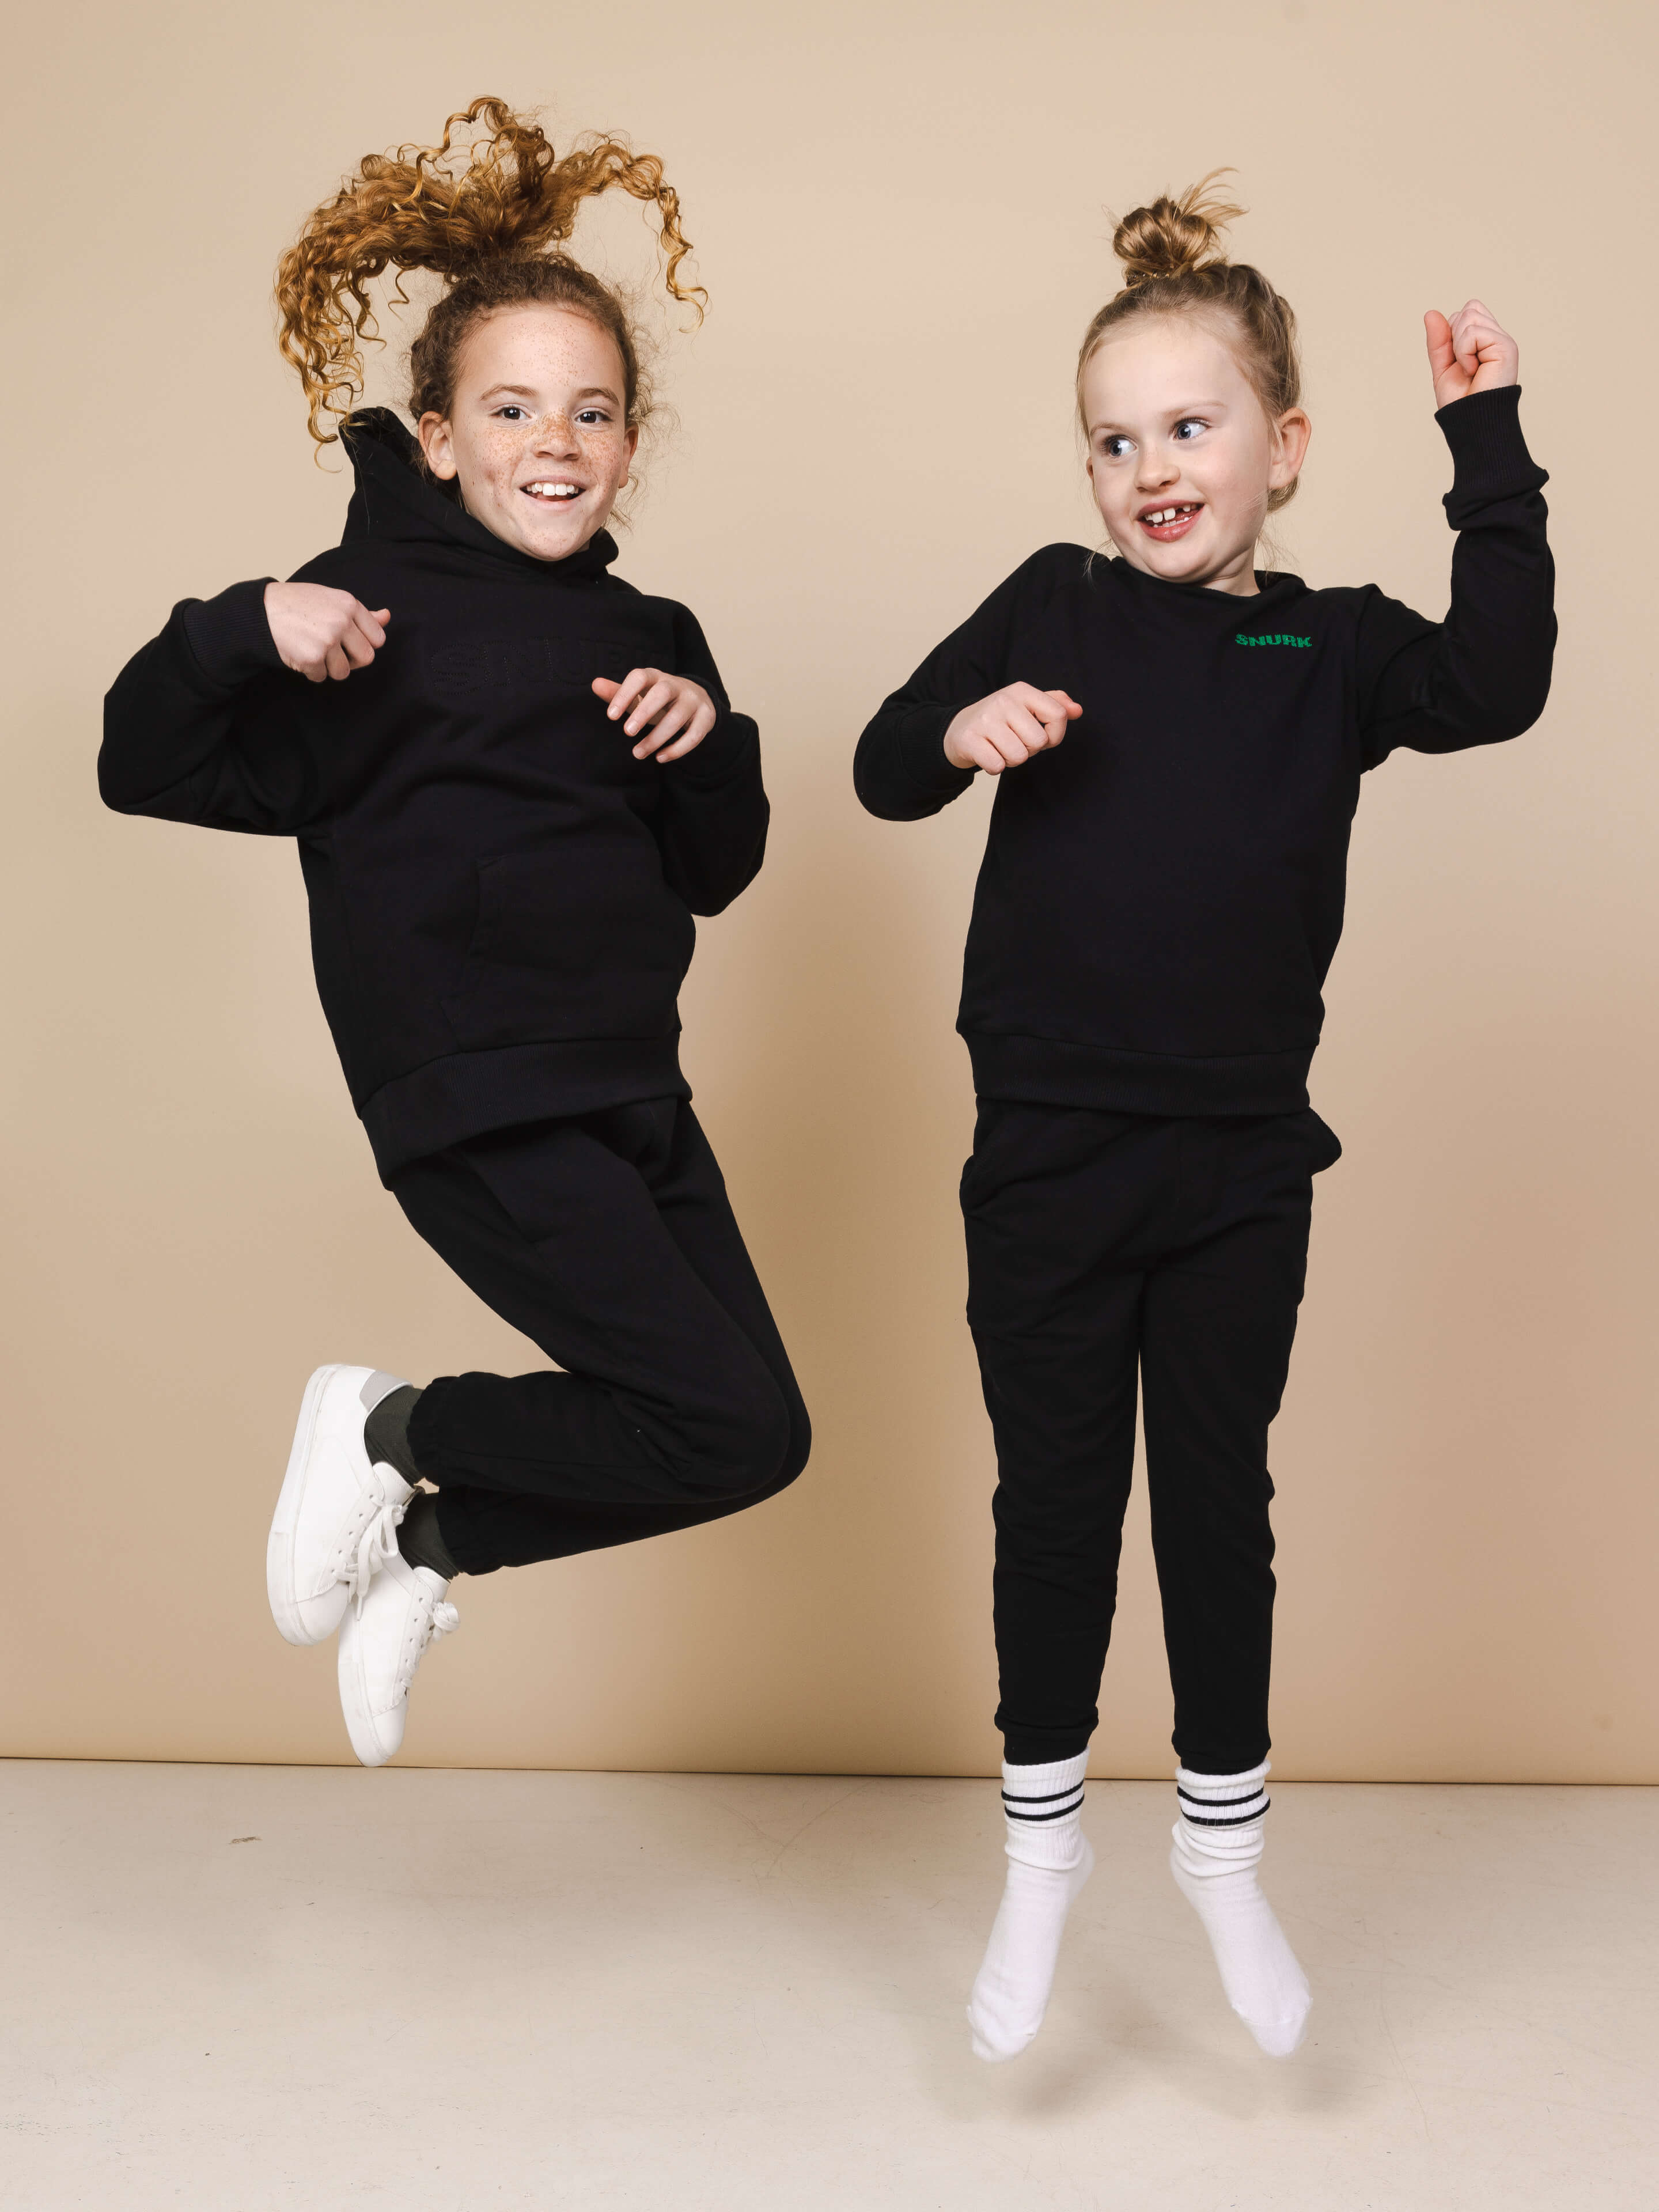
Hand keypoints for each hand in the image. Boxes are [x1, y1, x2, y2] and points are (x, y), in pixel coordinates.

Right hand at [263, 582, 388, 682]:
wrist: (262, 610)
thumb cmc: (299, 605)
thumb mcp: (332, 600)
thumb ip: (361, 614)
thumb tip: (387, 616)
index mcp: (349, 605)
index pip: (378, 639)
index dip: (365, 644)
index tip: (350, 642)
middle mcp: (341, 621)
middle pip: (366, 658)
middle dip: (351, 661)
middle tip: (334, 652)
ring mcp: (327, 640)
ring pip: (343, 672)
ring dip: (329, 668)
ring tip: (314, 651)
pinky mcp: (312, 657)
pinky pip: (321, 677)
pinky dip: (311, 671)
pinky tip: (301, 654)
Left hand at [592, 669, 716, 760]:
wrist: (696, 700)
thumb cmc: (659, 700)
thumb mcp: (639, 696)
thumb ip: (617, 693)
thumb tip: (595, 684)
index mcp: (655, 677)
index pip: (639, 677)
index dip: (624, 694)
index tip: (610, 716)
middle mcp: (676, 685)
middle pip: (662, 693)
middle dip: (644, 712)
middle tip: (627, 732)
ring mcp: (693, 701)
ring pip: (677, 718)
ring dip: (656, 738)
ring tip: (638, 753)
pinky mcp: (706, 718)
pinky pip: (694, 735)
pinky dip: (677, 749)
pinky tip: (660, 758)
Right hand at [943, 683, 1081, 774]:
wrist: (959, 729)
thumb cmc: (1001, 720)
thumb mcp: (1027, 706)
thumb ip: (1055, 705)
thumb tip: (1077, 710)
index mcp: (1021, 691)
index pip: (1058, 715)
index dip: (1055, 735)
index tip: (1043, 737)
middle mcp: (1003, 701)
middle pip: (1038, 740)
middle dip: (1030, 750)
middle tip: (1014, 742)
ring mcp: (984, 720)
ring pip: (1018, 756)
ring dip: (1011, 760)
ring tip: (1000, 747)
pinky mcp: (969, 740)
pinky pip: (997, 766)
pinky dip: (995, 767)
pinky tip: (987, 754)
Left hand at [1424, 299, 1518, 408]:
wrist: (1470, 421)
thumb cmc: (1460, 400)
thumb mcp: (1443, 366)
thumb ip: (1439, 340)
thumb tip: (1430, 313)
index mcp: (1486, 339)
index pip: (1467, 311)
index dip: (1452, 333)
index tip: (1457, 361)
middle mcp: (1497, 336)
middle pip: (1469, 309)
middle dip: (1455, 337)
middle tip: (1464, 365)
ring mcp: (1503, 340)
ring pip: (1469, 315)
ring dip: (1459, 347)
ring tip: (1470, 369)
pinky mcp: (1506, 346)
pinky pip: (1472, 332)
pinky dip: (1464, 353)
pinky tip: (1474, 370)